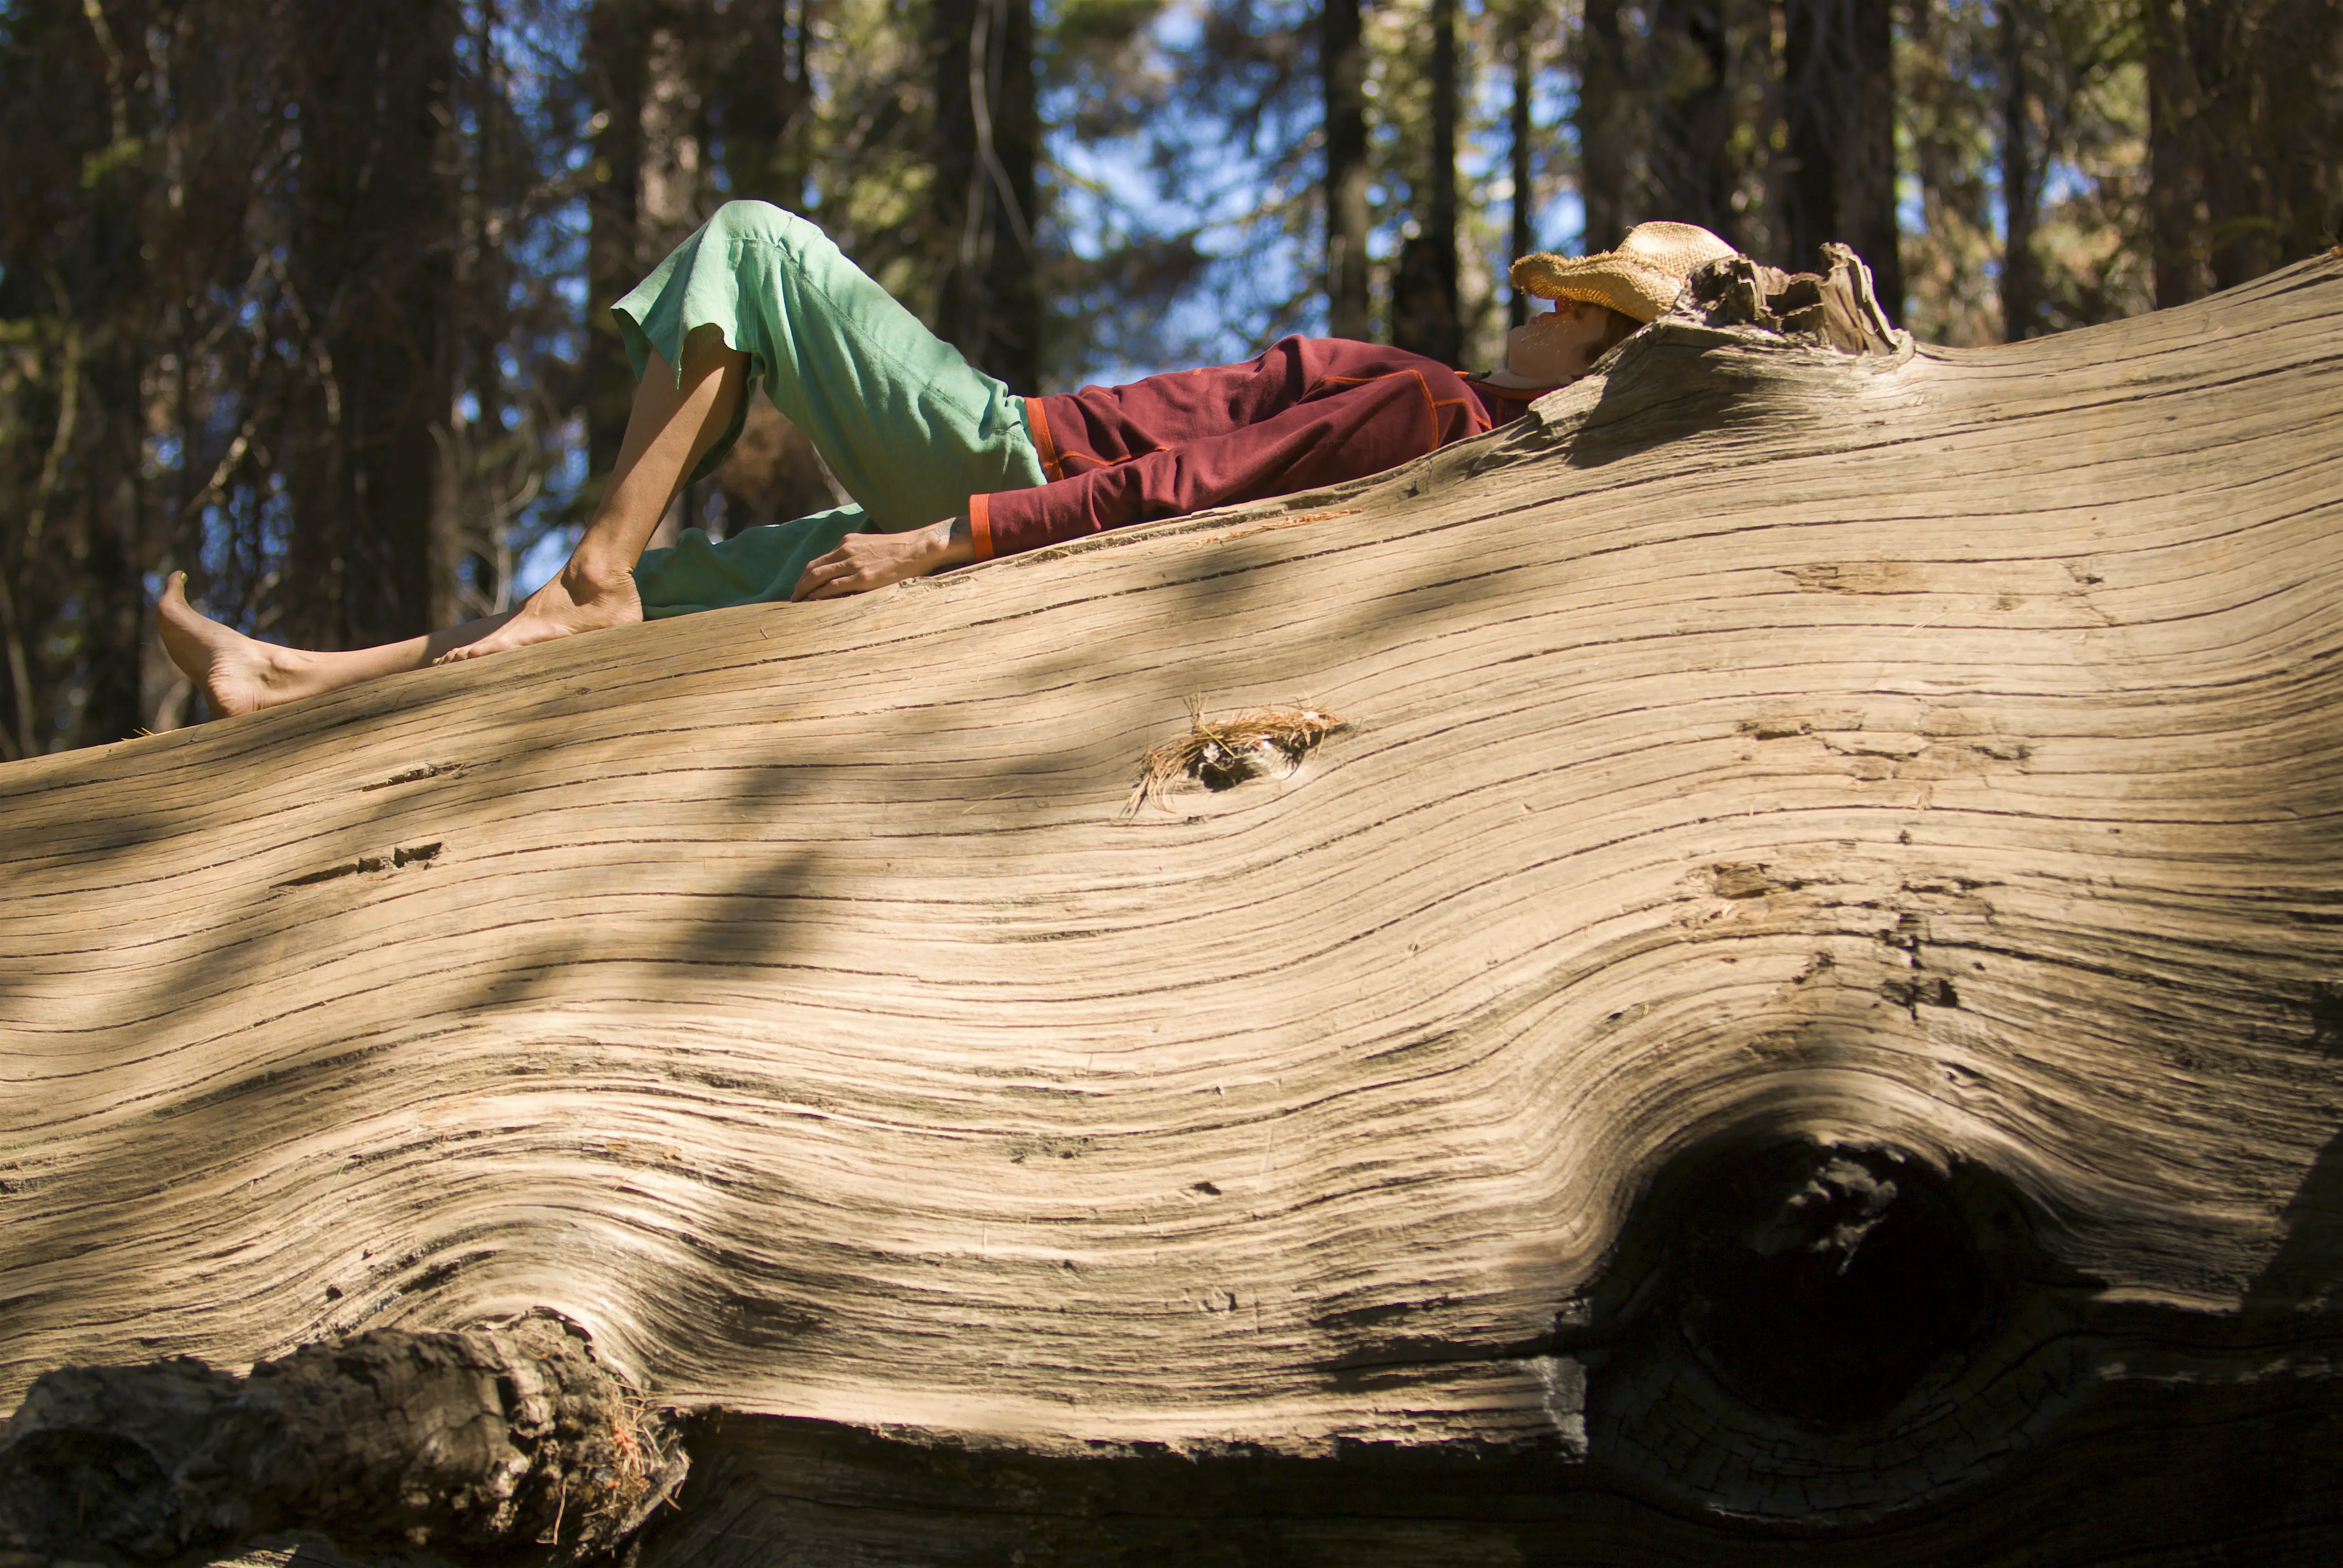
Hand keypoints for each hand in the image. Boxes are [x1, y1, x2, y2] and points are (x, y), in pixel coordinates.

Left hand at [790, 516, 972, 600]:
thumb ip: (856, 555)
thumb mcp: (872, 546)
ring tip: (798, 606)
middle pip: (812, 569)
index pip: (818, 560)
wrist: (918, 547)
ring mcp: (854, 564)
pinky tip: (813, 605)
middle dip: (799, 586)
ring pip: (818, 578)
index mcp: (848, 542)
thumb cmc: (898, 551)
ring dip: (804, 592)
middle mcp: (846, 550)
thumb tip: (846, 571)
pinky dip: (819, 596)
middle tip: (792, 601)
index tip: (799, 589)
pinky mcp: (863, 577)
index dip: (805, 576)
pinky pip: (833, 588)